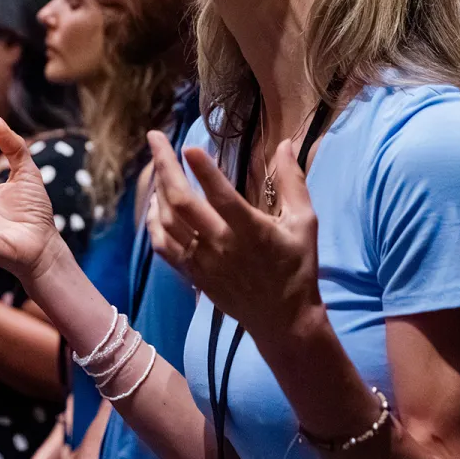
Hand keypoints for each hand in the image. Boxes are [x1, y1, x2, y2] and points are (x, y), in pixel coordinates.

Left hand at [146, 130, 323, 350]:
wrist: (284, 321)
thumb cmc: (297, 267)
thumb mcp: (305, 222)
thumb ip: (293, 181)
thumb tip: (284, 142)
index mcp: (252, 232)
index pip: (222, 197)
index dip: (205, 171)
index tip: (189, 146)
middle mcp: (222, 246)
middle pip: (182, 203)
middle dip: (164, 166)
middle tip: (155, 137)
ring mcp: (203, 262)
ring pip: (167, 221)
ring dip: (158, 188)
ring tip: (158, 163)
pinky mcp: (193, 275)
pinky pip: (163, 246)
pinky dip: (154, 222)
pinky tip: (156, 202)